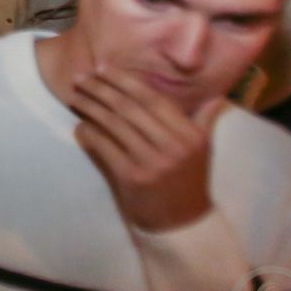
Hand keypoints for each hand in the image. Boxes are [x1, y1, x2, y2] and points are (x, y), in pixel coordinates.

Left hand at [70, 66, 216, 232]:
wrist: (181, 222)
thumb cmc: (187, 180)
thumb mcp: (202, 149)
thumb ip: (203, 120)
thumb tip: (215, 94)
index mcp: (190, 135)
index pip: (153, 99)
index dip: (125, 81)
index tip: (103, 68)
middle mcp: (173, 146)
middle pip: (129, 108)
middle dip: (101, 89)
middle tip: (81, 78)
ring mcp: (152, 162)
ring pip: (114, 124)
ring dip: (90, 107)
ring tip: (75, 97)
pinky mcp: (131, 177)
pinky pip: (104, 147)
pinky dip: (89, 133)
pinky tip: (79, 125)